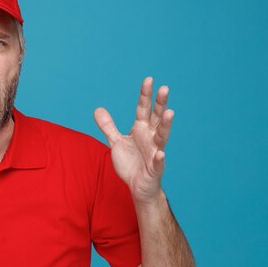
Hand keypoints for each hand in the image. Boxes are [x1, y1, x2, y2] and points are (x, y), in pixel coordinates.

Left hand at [94, 77, 172, 203]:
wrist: (138, 187)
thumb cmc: (131, 163)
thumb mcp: (116, 142)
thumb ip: (108, 126)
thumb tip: (97, 109)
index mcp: (141, 130)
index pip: (143, 109)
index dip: (145, 95)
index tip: (148, 79)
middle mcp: (150, 138)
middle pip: (156, 118)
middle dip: (160, 104)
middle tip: (164, 88)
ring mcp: (154, 152)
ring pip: (162, 137)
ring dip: (166, 125)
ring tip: (170, 113)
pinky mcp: (155, 169)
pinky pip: (158, 162)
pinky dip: (159, 158)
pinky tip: (161, 153)